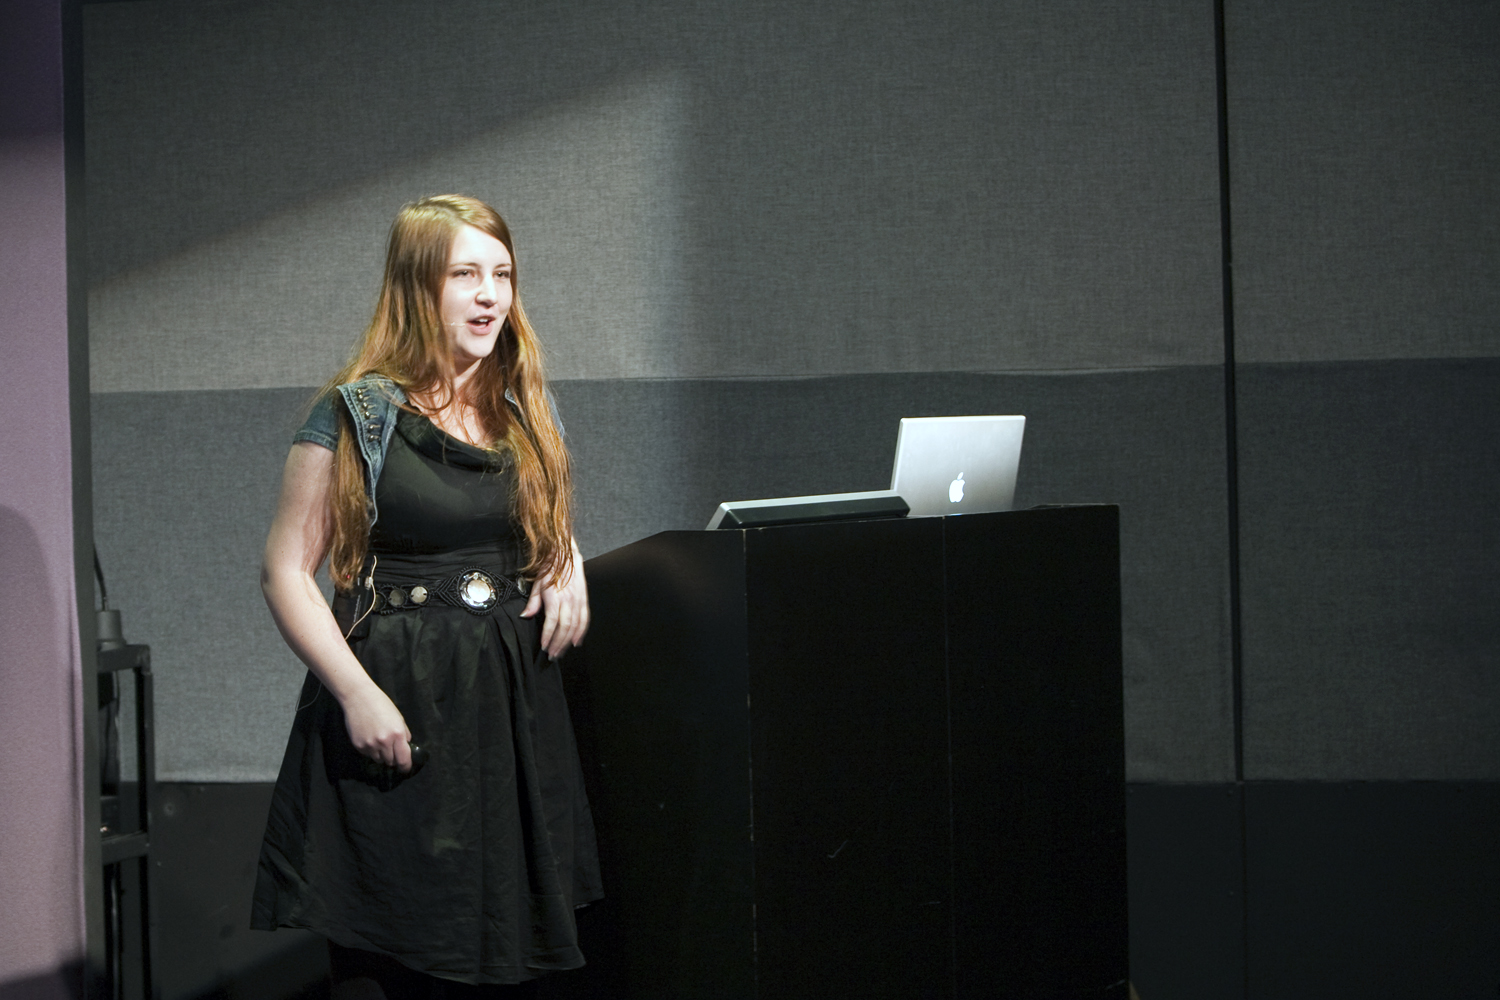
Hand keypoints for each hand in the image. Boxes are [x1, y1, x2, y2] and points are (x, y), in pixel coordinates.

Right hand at [341, 685, 412, 770]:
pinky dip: (370, 750)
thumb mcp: (399, 718)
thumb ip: (404, 734)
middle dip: (393, 758)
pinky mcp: (358, 745)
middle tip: (391, 748)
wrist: (359, 697)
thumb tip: (406, 746)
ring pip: (379, 760)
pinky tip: (369, 736)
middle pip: (391, 762)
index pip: (403, 759)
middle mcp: (384, 742)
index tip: (405, 769)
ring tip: (378, 740)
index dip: (405, 767)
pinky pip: (367, 754)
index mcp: (397, 734)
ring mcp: (370, 745)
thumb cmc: (382, 705)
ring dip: (381, 755)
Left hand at [521, 541, 589, 659]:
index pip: (552, 622)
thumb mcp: (537, 583)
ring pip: (576, 625)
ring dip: (568, 641)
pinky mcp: (584, 598)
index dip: (548, 636)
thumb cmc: (550, 567)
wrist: (565, 553)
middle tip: (552, 655)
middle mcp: (569, 600)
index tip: (544, 646)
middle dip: (559, 643)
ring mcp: (579, 600)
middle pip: (565, 627)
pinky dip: (582, 631)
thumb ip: (533, 602)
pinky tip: (577, 641)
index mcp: (555, 597)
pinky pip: (585, 618)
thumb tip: (526, 616)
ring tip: (562, 651)